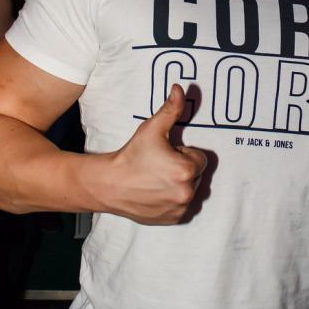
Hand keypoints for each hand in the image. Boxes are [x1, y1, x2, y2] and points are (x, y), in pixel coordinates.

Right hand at [100, 84, 207, 224]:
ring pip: (190, 190)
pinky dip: (174, 200)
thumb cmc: (131, 156)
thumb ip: (171, 109)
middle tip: (159, 166)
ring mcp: (180, 209)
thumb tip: (179, 89)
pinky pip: (182, 206)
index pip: (199, 157)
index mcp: (186, 170)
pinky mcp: (172, 220)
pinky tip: (156, 192)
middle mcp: (187, 192)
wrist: (109, 184)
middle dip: (182, 169)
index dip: (183, 153)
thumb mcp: (152, 128)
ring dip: (180, 185)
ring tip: (157, 179)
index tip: (166, 154)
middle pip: (196, 174)